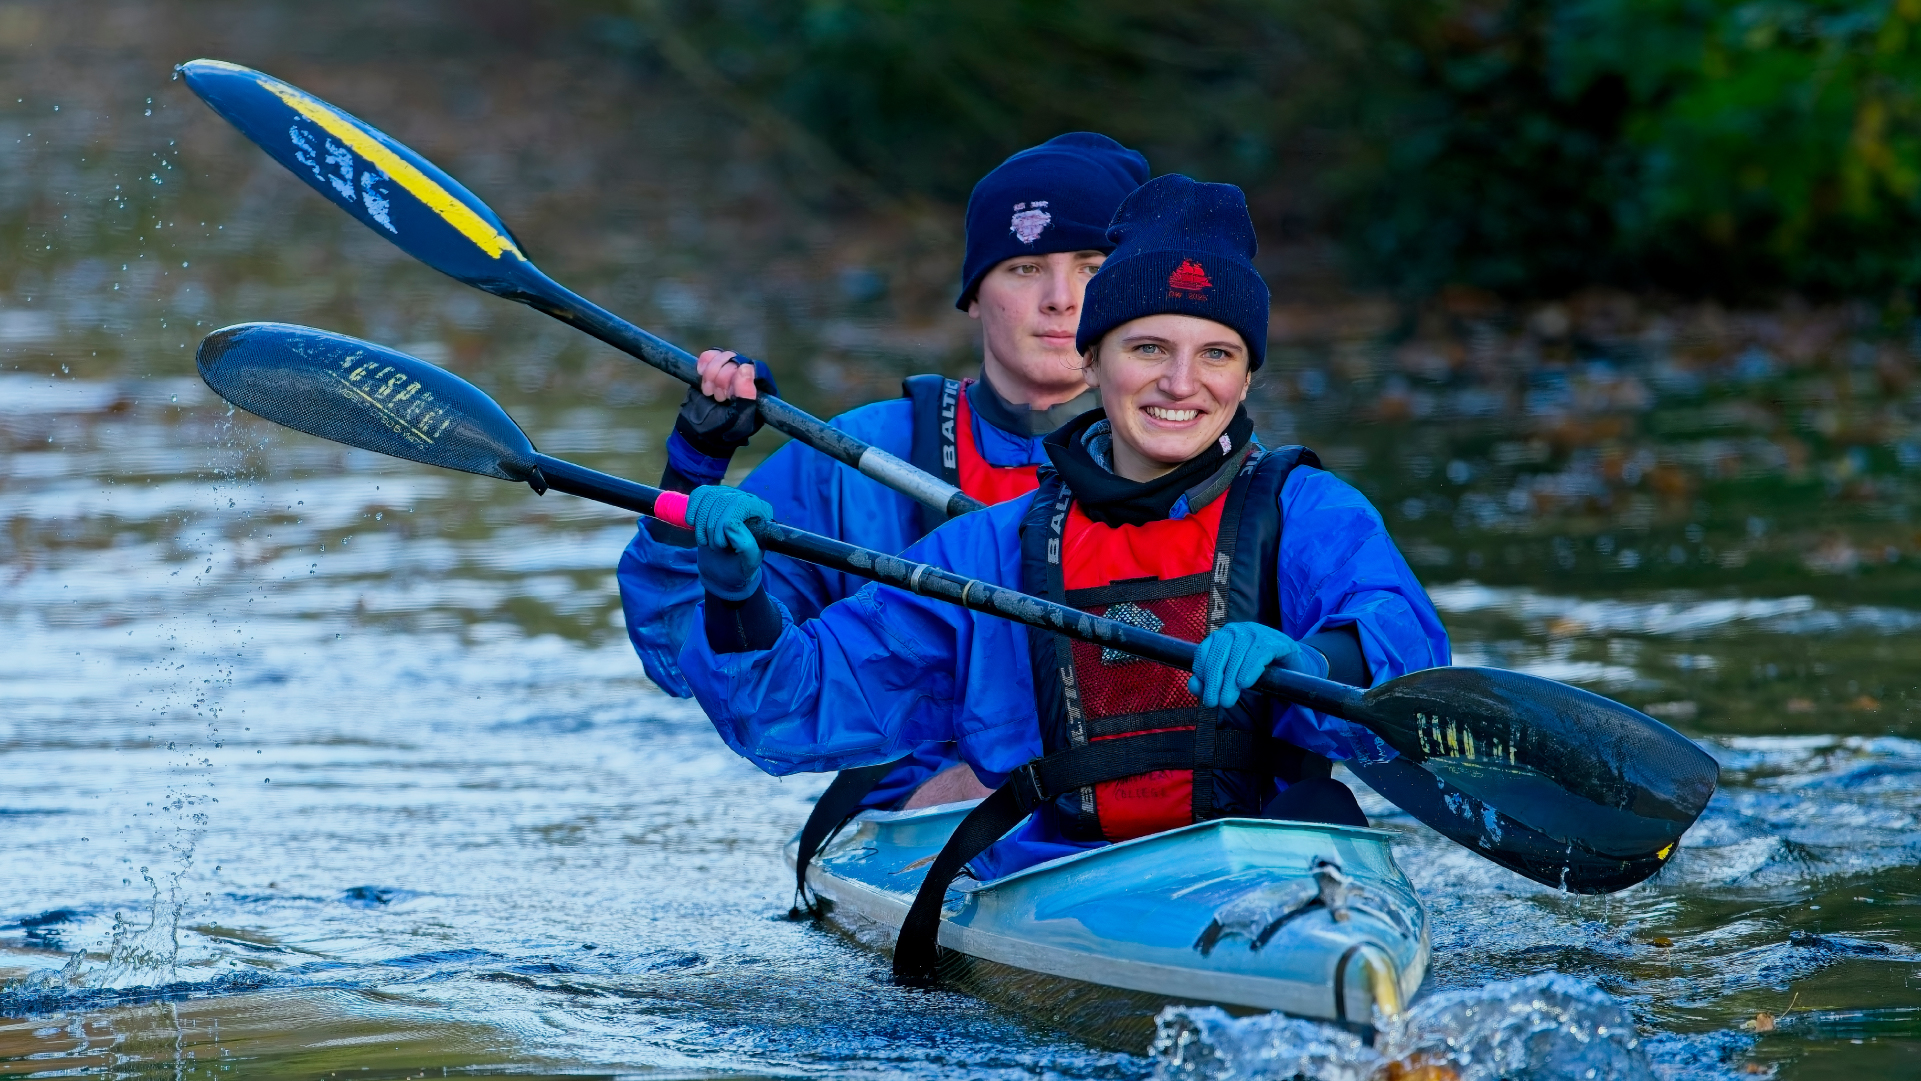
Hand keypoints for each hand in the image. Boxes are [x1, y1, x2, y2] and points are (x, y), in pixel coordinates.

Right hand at [675, 350, 779, 457]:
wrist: (699, 432)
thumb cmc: (723, 431)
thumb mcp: (738, 420)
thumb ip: (746, 396)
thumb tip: (746, 367)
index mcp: (761, 391)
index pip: (756, 369)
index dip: (739, 378)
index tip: (729, 394)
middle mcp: (748, 379)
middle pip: (738, 360)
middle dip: (722, 379)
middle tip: (718, 398)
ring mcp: (731, 371)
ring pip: (724, 356)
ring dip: (711, 374)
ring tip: (709, 392)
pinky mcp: (715, 367)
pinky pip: (711, 354)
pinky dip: (704, 364)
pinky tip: (702, 376)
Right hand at [688, 485, 772, 600]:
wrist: (722, 569)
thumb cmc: (739, 566)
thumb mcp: (748, 562)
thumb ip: (746, 546)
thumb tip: (730, 524)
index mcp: (762, 513)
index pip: (740, 503)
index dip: (723, 521)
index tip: (721, 544)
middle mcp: (748, 500)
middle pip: (722, 499)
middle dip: (711, 526)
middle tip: (714, 546)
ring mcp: (729, 496)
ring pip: (709, 496)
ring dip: (701, 522)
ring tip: (705, 541)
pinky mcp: (713, 499)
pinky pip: (699, 494)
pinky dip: (692, 510)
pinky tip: (694, 525)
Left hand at [1187, 622, 1317, 707]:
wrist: (1292, 667)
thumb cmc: (1258, 672)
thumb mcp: (1232, 678)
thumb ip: (1211, 681)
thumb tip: (1193, 685)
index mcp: (1223, 637)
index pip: (1205, 651)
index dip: (1202, 673)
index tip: (1205, 694)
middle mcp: (1237, 630)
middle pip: (1219, 653)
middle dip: (1214, 680)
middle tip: (1215, 703)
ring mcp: (1256, 632)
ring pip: (1237, 655)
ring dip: (1230, 680)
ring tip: (1228, 700)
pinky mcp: (1274, 641)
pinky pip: (1258, 654)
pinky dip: (1250, 669)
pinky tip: (1245, 683)